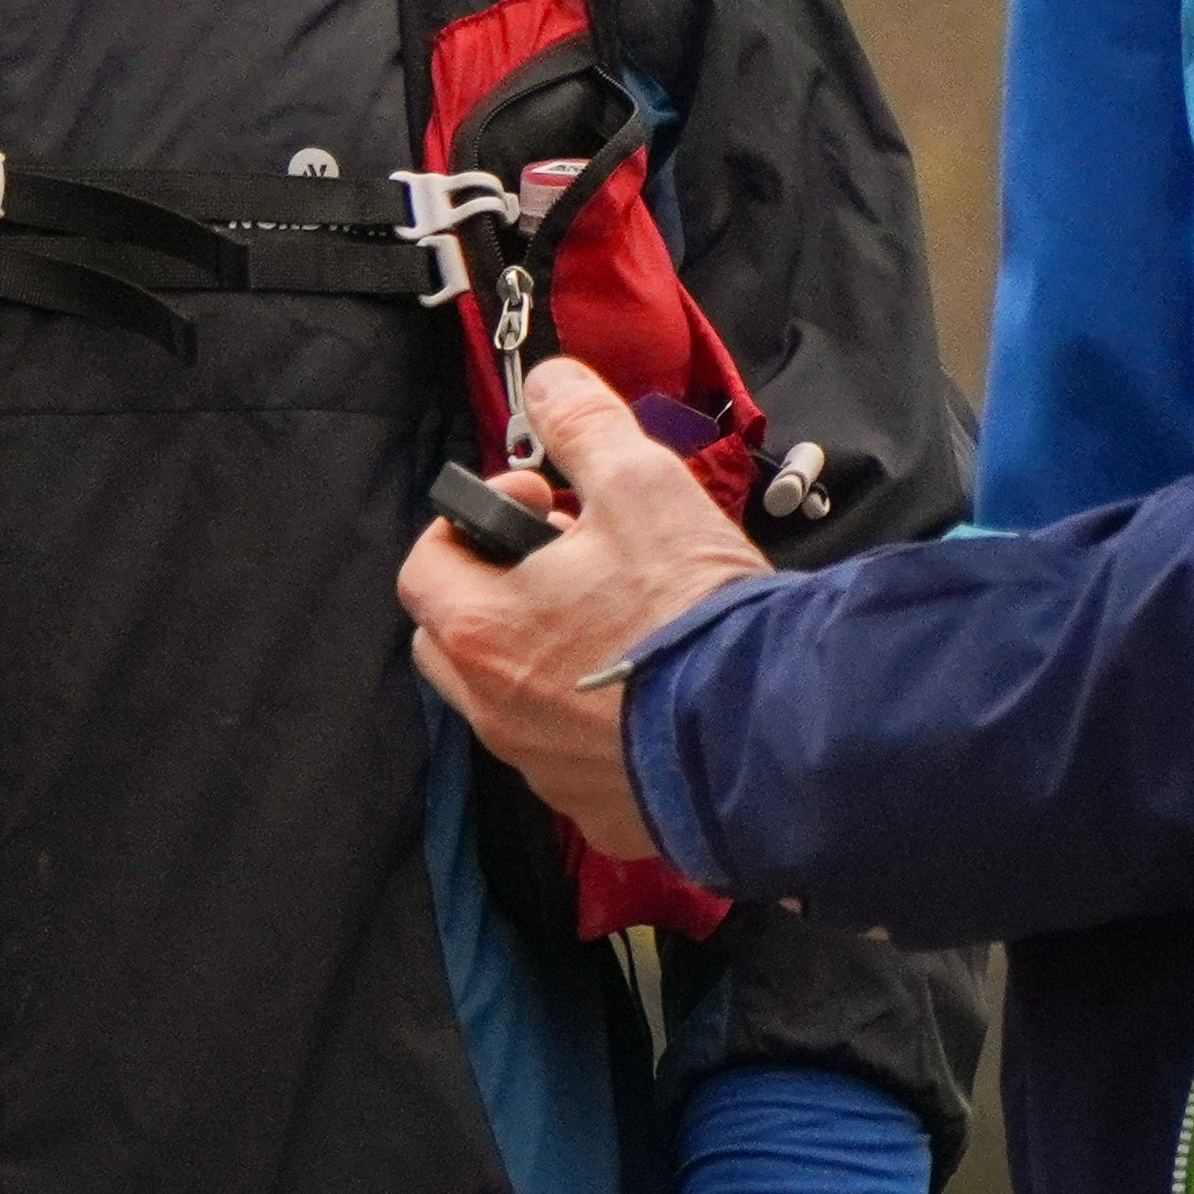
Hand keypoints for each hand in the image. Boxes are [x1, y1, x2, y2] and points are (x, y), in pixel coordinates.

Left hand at [399, 358, 767, 860]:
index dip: (476, 517)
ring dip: (542, 653)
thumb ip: (583, 424)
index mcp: (482, 631)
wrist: (768, 734)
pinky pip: (568, 755)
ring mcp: (543, 770)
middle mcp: (494, 712)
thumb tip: (549, 383)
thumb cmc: (689, 611)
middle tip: (573, 559)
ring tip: (619, 617)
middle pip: (454, 639)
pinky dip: (588, 717)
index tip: (546, 500)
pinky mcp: (600, 810)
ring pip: (510, 699)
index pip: (425, 565)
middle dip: (497, 589)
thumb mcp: (639, 485)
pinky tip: (653, 686)